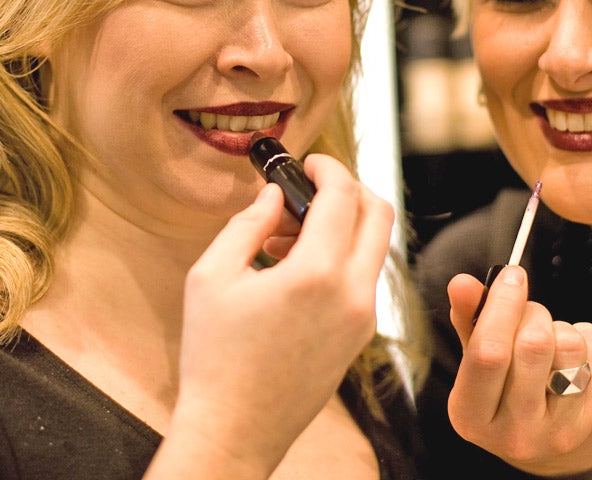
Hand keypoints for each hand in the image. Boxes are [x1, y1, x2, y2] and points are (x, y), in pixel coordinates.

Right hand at [148, 155, 393, 478]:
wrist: (235, 430)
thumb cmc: (214, 356)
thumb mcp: (212, 276)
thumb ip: (247, 222)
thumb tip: (274, 194)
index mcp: (316, 273)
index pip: (344, 195)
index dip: (327, 168)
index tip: (308, 162)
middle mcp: (353, 293)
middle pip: (379, 213)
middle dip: (349, 188)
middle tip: (310, 187)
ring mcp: (363, 317)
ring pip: (376, 245)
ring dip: (345, 224)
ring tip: (287, 235)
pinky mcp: (361, 335)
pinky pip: (365, 276)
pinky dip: (343, 256)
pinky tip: (296, 268)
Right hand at [445, 266, 591, 477]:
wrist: (558, 455)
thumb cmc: (508, 395)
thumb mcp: (478, 364)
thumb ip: (468, 320)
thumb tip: (462, 282)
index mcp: (472, 417)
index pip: (488, 352)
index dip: (502, 306)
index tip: (512, 275)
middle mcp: (516, 432)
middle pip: (533, 344)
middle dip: (533, 312)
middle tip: (529, 313)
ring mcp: (563, 429)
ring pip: (569, 344)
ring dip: (560, 327)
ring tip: (550, 342)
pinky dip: (584, 337)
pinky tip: (572, 359)